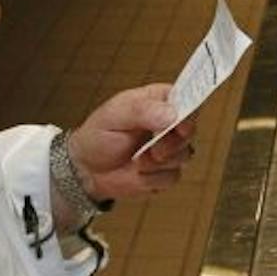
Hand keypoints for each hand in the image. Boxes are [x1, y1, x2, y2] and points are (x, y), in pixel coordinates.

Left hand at [65, 84, 195, 200]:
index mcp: (159, 100)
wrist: (87, 169)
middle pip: (189, 130)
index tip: (179, 125)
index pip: (188, 98)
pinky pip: (173, 176)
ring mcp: (169, 148)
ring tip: (137, 159)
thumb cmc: (98, 135)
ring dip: (159, 161)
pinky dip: (153, 177)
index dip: (188, 112)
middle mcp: (168, 123)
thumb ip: (143, 111)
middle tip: (153, 146)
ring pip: (184, 155)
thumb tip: (172, 114)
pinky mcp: (166, 171)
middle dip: (170, 142)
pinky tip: (138, 171)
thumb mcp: (114, 115)